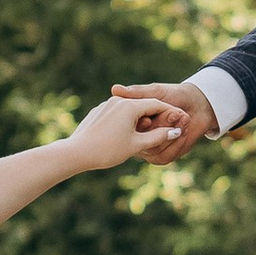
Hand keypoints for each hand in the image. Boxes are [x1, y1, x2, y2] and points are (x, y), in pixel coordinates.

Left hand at [69, 90, 192, 172]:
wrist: (76, 153)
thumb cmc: (108, 150)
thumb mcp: (137, 145)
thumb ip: (158, 136)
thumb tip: (175, 132)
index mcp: (130, 106)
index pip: (157, 104)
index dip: (170, 113)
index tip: (179, 120)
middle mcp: (118, 101)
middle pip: (143, 105)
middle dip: (155, 116)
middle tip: (166, 127)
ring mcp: (106, 105)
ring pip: (129, 110)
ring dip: (140, 119)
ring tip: (147, 132)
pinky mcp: (97, 112)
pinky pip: (116, 114)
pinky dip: (125, 121)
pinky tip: (126, 134)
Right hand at [108, 79, 217, 165]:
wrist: (197, 105)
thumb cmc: (175, 94)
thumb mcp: (156, 91)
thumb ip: (137, 93)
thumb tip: (114, 89)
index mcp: (133, 121)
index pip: (130, 127)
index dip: (142, 123)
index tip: (153, 117)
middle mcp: (139, 136)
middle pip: (143, 138)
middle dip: (162, 125)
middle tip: (177, 114)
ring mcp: (150, 149)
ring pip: (154, 148)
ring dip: (172, 133)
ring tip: (184, 118)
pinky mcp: (163, 156)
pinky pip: (165, 156)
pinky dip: (177, 143)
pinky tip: (185, 130)